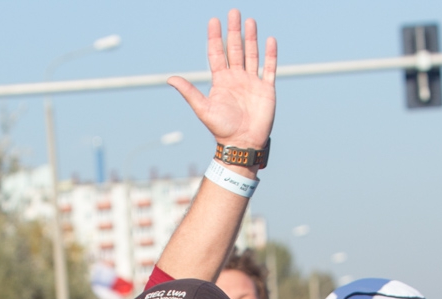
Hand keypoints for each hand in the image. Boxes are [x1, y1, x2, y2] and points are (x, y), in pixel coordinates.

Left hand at [168, 11, 275, 165]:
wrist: (242, 144)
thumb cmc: (221, 129)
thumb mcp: (203, 109)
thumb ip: (189, 92)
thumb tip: (170, 79)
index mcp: (221, 81)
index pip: (217, 53)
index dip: (215, 37)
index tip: (214, 20)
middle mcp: (236, 78)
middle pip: (235, 49)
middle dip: (234, 30)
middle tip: (233, 12)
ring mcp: (252, 82)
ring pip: (252, 54)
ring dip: (251, 38)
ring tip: (250, 21)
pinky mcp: (266, 89)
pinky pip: (270, 68)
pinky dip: (271, 55)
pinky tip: (270, 40)